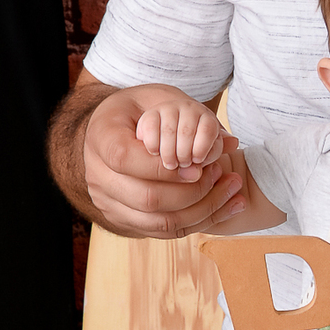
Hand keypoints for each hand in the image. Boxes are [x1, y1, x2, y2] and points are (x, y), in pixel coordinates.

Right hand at [83, 84, 246, 237]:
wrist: (116, 128)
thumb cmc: (141, 108)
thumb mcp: (160, 98)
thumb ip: (192, 114)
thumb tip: (232, 142)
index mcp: (101, 137)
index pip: (126, 160)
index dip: (166, 169)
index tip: (201, 166)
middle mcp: (98, 175)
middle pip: (146, 199)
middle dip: (193, 193)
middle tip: (225, 176)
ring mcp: (108, 201)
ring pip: (157, 222)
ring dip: (201, 211)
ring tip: (232, 192)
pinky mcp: (123, 218)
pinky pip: (162, 230)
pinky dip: (197, 222)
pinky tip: (224, 208)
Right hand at [135, 94, 225, 173]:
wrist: (164, 128)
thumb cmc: (191, 149)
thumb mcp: (208, 149)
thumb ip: (215, 149)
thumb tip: (234, 143)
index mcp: (206, 116)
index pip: (208, 129)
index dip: (202, 148)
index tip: (197, 162)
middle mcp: (188, 107)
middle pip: (187, 132)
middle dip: (184, 155)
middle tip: (182, 167)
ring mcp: (167, 109)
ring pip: (169, 132)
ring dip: (169, 154)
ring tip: (170, 164)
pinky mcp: (148, 115)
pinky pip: (150, 129)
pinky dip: (153, 145)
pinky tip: (155, 153)